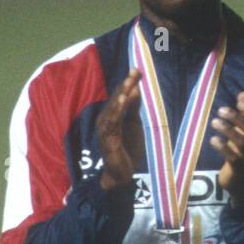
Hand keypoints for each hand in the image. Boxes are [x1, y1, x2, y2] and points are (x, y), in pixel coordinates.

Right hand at [98, 68, 142, 191]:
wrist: (122, 173)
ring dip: (120, 96)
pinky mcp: (107, 140)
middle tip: (135, 72)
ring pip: (112, 110)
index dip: (128, 83)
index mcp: (113, 115)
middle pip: (116, 99)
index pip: (120, 95)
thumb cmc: (127, 148)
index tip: (137, 69)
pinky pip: (111, 123)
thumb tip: (135, 88)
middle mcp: (106, 120)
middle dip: (125, 85)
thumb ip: (133, 108)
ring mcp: (105, 130)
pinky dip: (115, 112)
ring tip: (128, 84)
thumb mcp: (134, 123)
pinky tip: (121, 102)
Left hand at [209, 91, 243, 205]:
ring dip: (228, 130)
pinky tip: (213, 140)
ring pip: (243, 143)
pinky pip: (233, 158)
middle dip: (237, 118)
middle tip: (221, 110)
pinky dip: (223, 147)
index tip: (240, 101)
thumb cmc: (243, 153)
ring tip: (214, 122)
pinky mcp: (240, 170)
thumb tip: (243, 94)